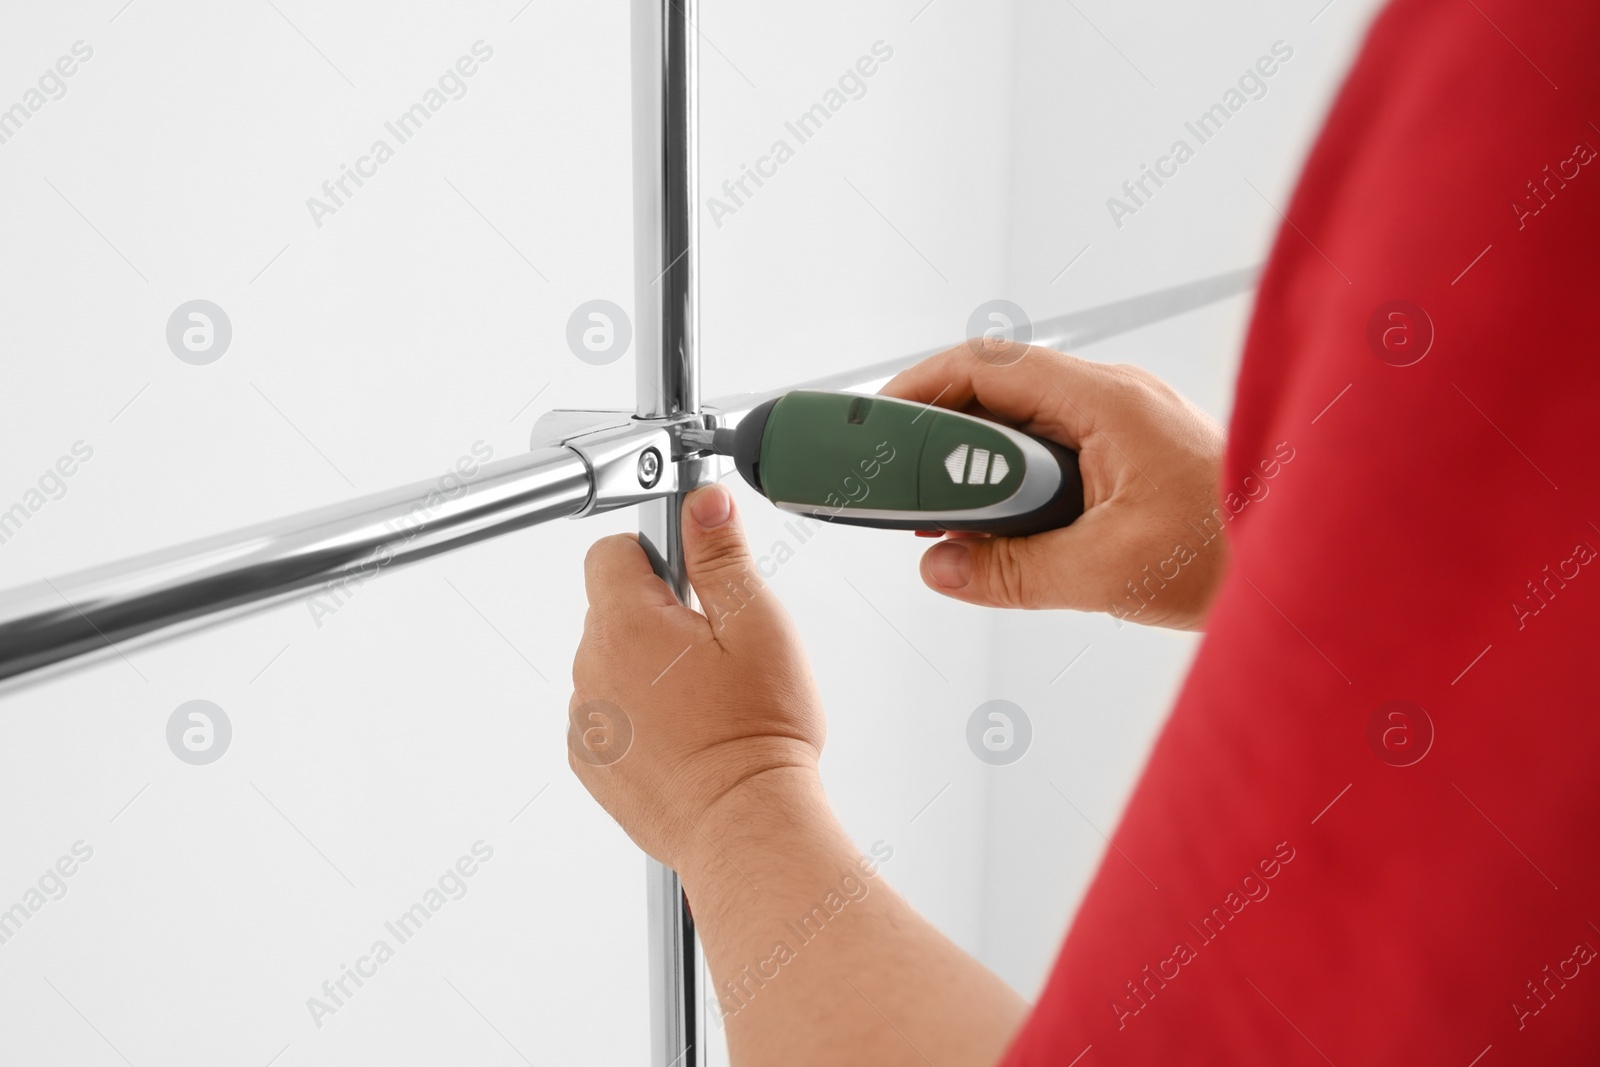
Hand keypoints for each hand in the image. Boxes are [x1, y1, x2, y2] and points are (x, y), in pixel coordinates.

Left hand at [568, 482, 826, 873]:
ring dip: (648, 669)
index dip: (657, 556)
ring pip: (612, 663)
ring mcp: (586, 718)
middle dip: (659, 616)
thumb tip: (703, 504)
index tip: (692, 581)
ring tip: (706, 700)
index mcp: (627, 622)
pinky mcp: (591, 761)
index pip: (611, 552)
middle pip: (613, 610)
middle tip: (715, 651)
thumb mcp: (757, 624)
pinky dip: (640, 717)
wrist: (744, 826)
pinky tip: (687, 734)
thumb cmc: (756, 733)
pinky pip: (609, 715)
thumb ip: (721, 554)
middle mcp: (592, 667)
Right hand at [880, 340, 1227, 629]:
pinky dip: (1018, 490)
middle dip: (941, 441)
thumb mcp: (1108, 572)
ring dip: (981, 474)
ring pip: (1024, 430)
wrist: (1322, 560)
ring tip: (951, 525)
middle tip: (901, 494)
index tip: (876, 429)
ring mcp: (1126, 425)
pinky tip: (1009, 536)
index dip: (920, 390)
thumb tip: (941, 566)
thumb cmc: (1240, 550)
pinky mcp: (1133, 458)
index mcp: (1106, 401)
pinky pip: (1055, 457)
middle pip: (996, 395)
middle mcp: (1113, 399)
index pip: (986, 367)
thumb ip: (1012, 571)